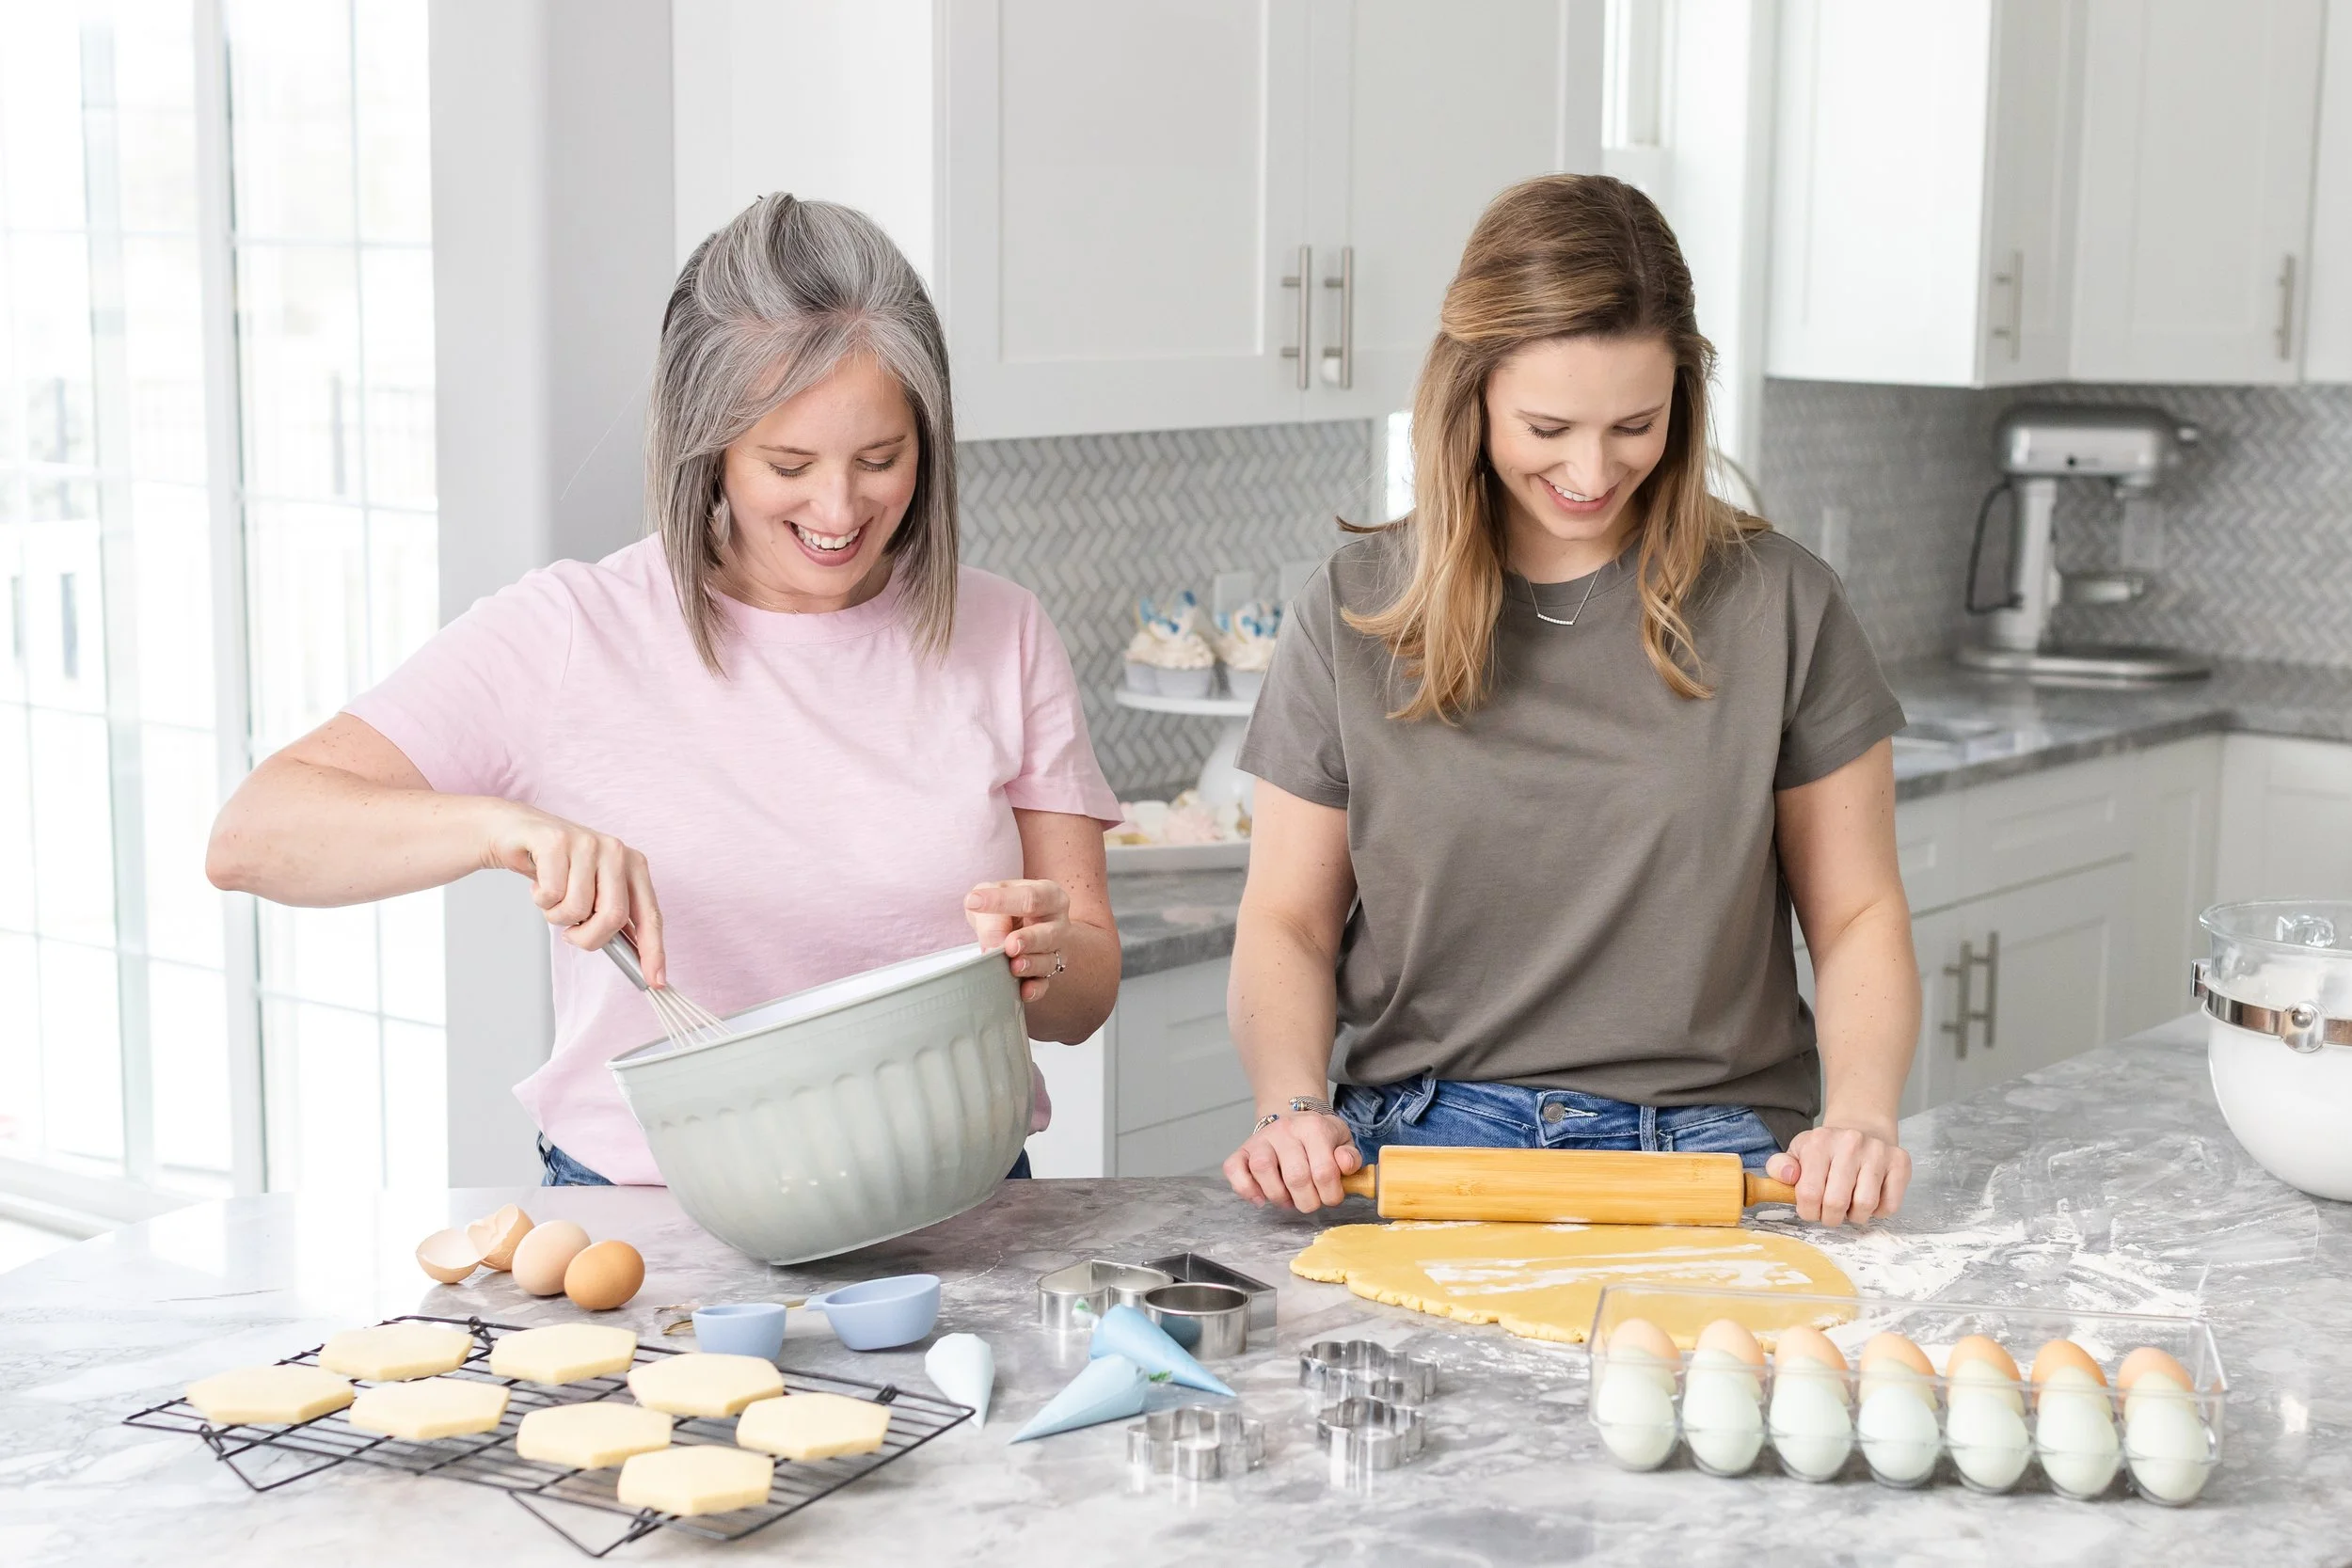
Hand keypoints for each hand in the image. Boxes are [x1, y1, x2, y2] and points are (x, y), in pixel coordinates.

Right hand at [482, 803, 665, 983]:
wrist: (518, 835)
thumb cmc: (558, 870)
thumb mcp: (592, 893)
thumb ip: (611, 918)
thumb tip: (632, 959)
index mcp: (634, 866)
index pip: (650, 915)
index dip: (653, 950)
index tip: (656, 980)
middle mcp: (617, 851)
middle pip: (614, 917)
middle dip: (588, 937)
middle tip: (572, 932)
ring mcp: (589, 843)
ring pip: (578, 908)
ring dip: (557, 916)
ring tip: (553, 897)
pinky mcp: (558, 842)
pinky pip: (552, 895)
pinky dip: (540, 899)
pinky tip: (539, 882)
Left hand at [965, 879, 1070, 1002]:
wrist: (1018, 923)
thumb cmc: (1006, 906)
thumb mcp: (992, 896)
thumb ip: (991, 916)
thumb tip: (993, 946)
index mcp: (1048, 895)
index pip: (1029, 897)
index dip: (1002, 901)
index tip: (973, 902)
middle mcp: (1057, 923)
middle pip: (1048, 933)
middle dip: (1030, 940)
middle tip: (1010, 945)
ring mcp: (1056, 950)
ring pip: (1048, 960)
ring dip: (1031, 965)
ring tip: (1014, 966)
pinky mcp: (1048, 972)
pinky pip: (1045, 983)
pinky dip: (1035, 988)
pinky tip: (1023, 990)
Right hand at [1224, 1110, 1362, 1211]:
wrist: (1294, 1118)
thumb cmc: (1320, 1137)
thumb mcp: (1343, 1141)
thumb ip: (1350, 1157)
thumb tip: (1344, 1165)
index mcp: (1314, 1127)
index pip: (1324, 1171)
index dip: (1331, 1194)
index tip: (1332, 1197)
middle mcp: (1285, 1129)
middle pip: (1295, 1176)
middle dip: (1307, 1201)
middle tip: (1311, 1201)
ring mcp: (1260, 1139)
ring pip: (1262, 1169)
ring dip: (1278, 1196)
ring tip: (1288, 1200)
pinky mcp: (1241, 1150)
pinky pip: (1234, 1169)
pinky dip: (1246, 1189)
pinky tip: (1261, 1198)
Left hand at [1766, 1122, 1910, 1226]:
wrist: (1862, 1128)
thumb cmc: (1825, 1150)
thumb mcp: (1797, 1152)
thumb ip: (1780, 1166)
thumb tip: (1789, 1177)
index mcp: (1820, 1142)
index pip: (1809, 1193)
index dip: (1808, 1212)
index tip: (1811, 1210)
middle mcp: (1851, 1143)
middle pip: (1837, 1203)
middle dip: (1830, 1218)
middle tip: (1830, 1212)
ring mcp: (1878, 1151)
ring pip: (1865, 1206)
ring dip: (1855, 1216)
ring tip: (1850, 1204)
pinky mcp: (1900, 1162)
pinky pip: (1890, 1205)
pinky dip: (1878, 1212)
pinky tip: (1870, 1198)